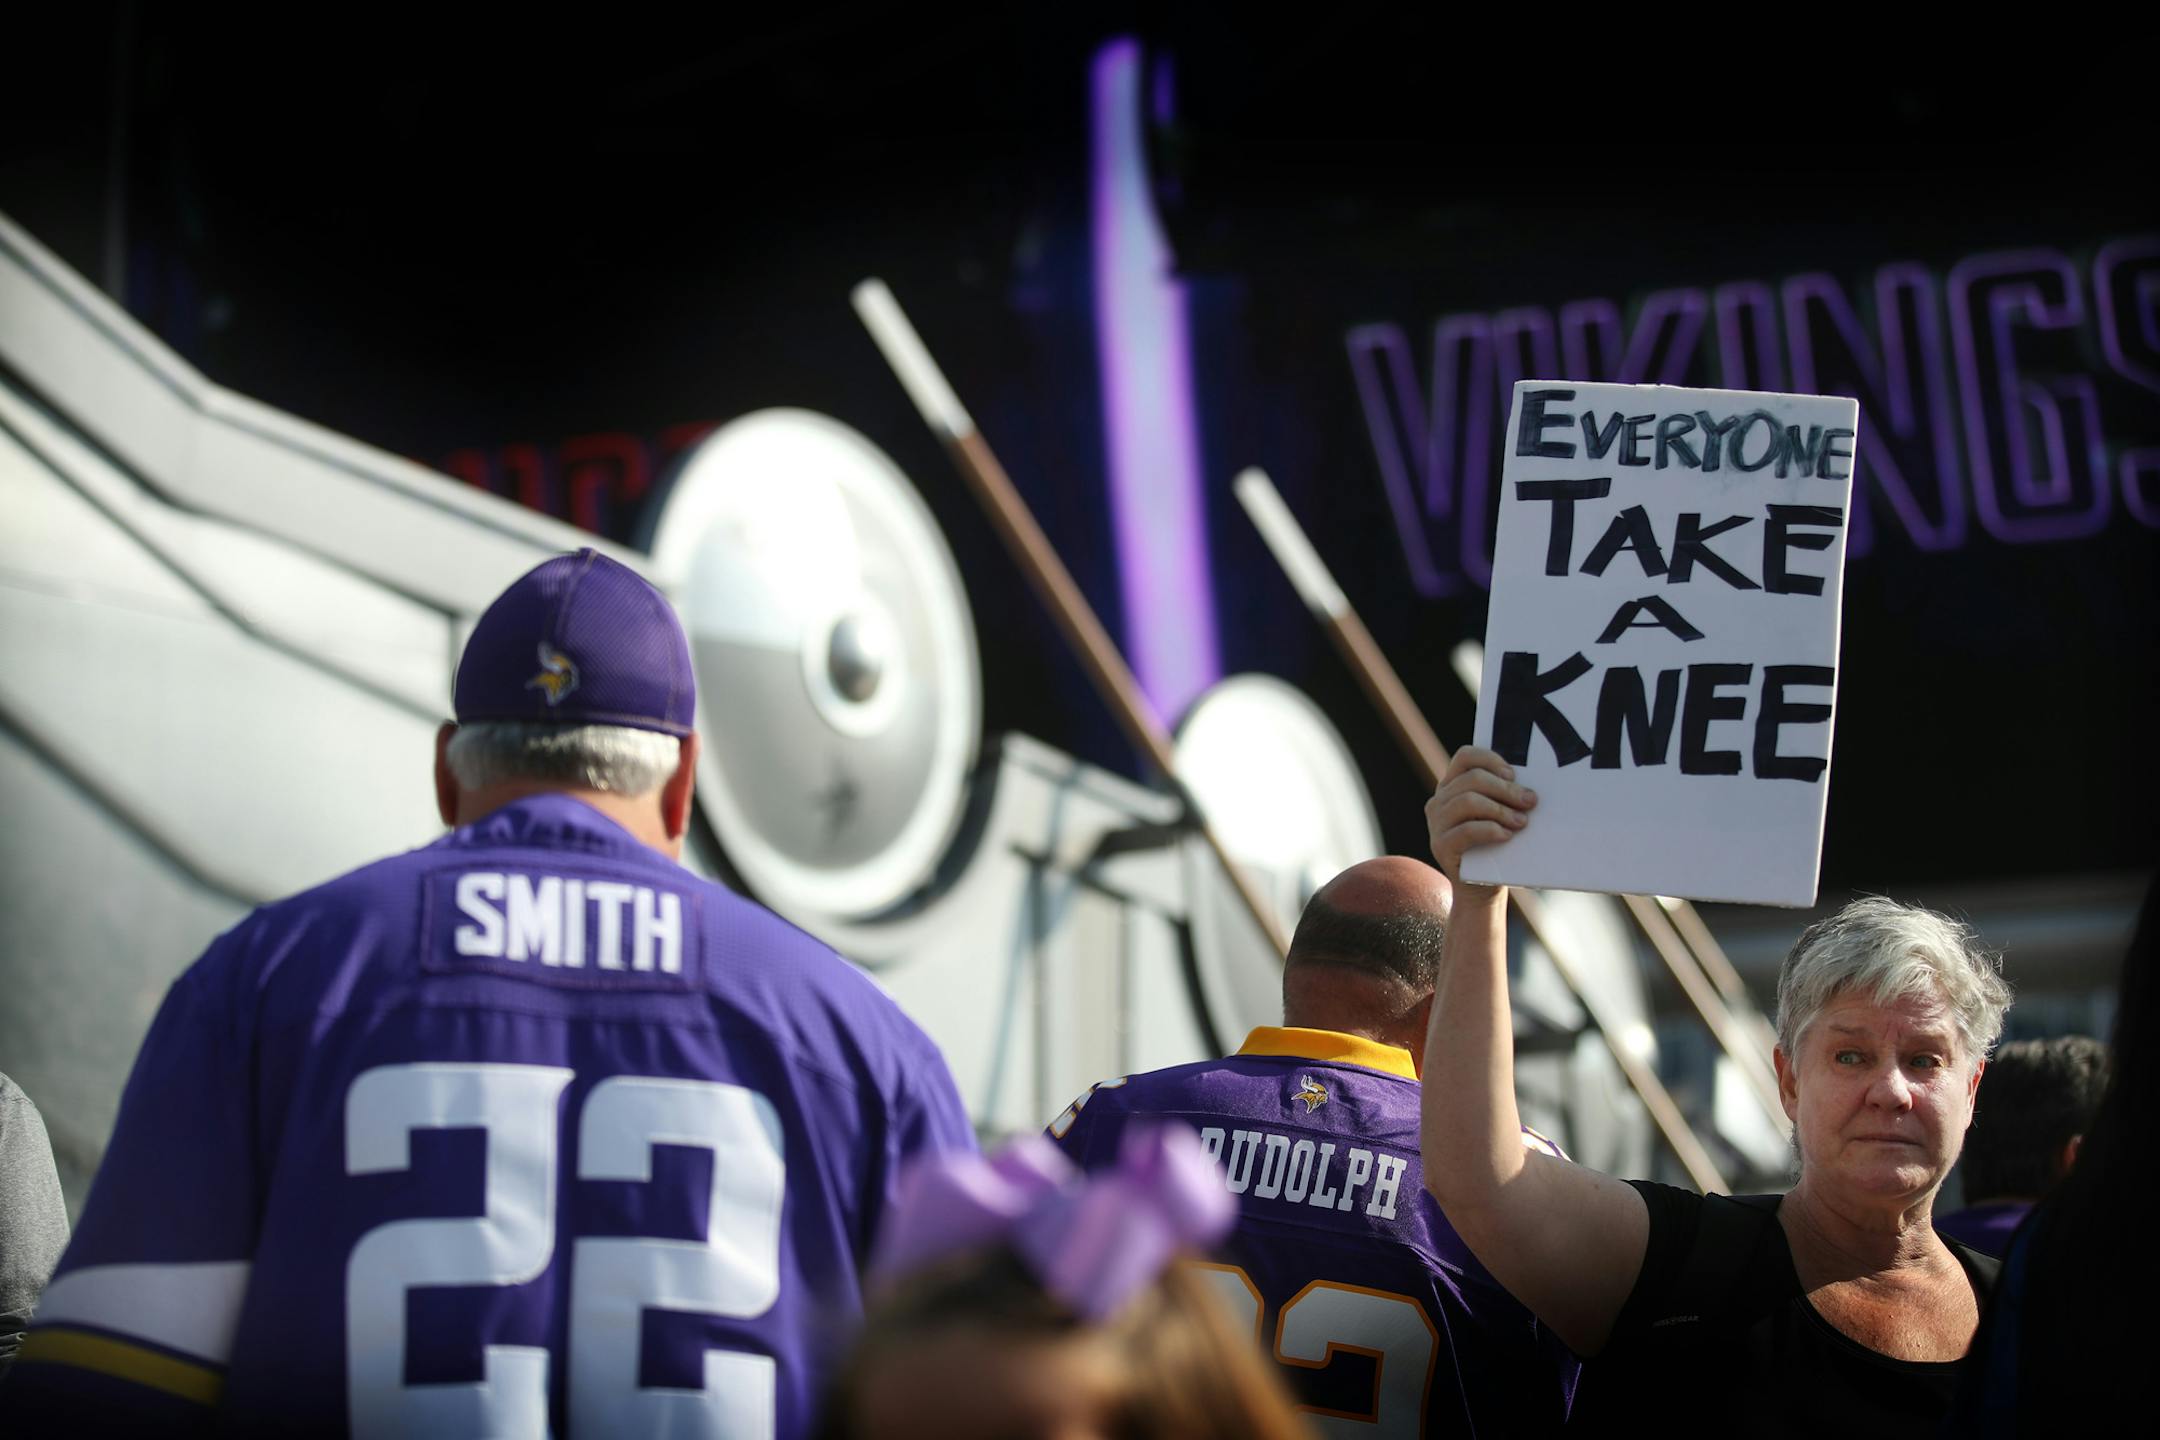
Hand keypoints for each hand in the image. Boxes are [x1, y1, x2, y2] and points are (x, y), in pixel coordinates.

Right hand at [1425, 746, 1535, 887]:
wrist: (1481, 888)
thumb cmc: (1495, 846)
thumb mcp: (1497, 815)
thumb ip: (1503, 796)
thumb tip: (1529, 785)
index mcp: (1452, 786)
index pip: (1465, 757)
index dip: (1491, 760)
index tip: (1514, 775)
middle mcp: (1439, 801)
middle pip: (1471, 779)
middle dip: (1505, 789)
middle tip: (1530, 801)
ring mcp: (1437, 824)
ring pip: (1467, 801)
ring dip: (1500, 809)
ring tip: (1521, 821)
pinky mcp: (1441, 846)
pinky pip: (1466, 830)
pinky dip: (1490, 830)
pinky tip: (1506, 835)